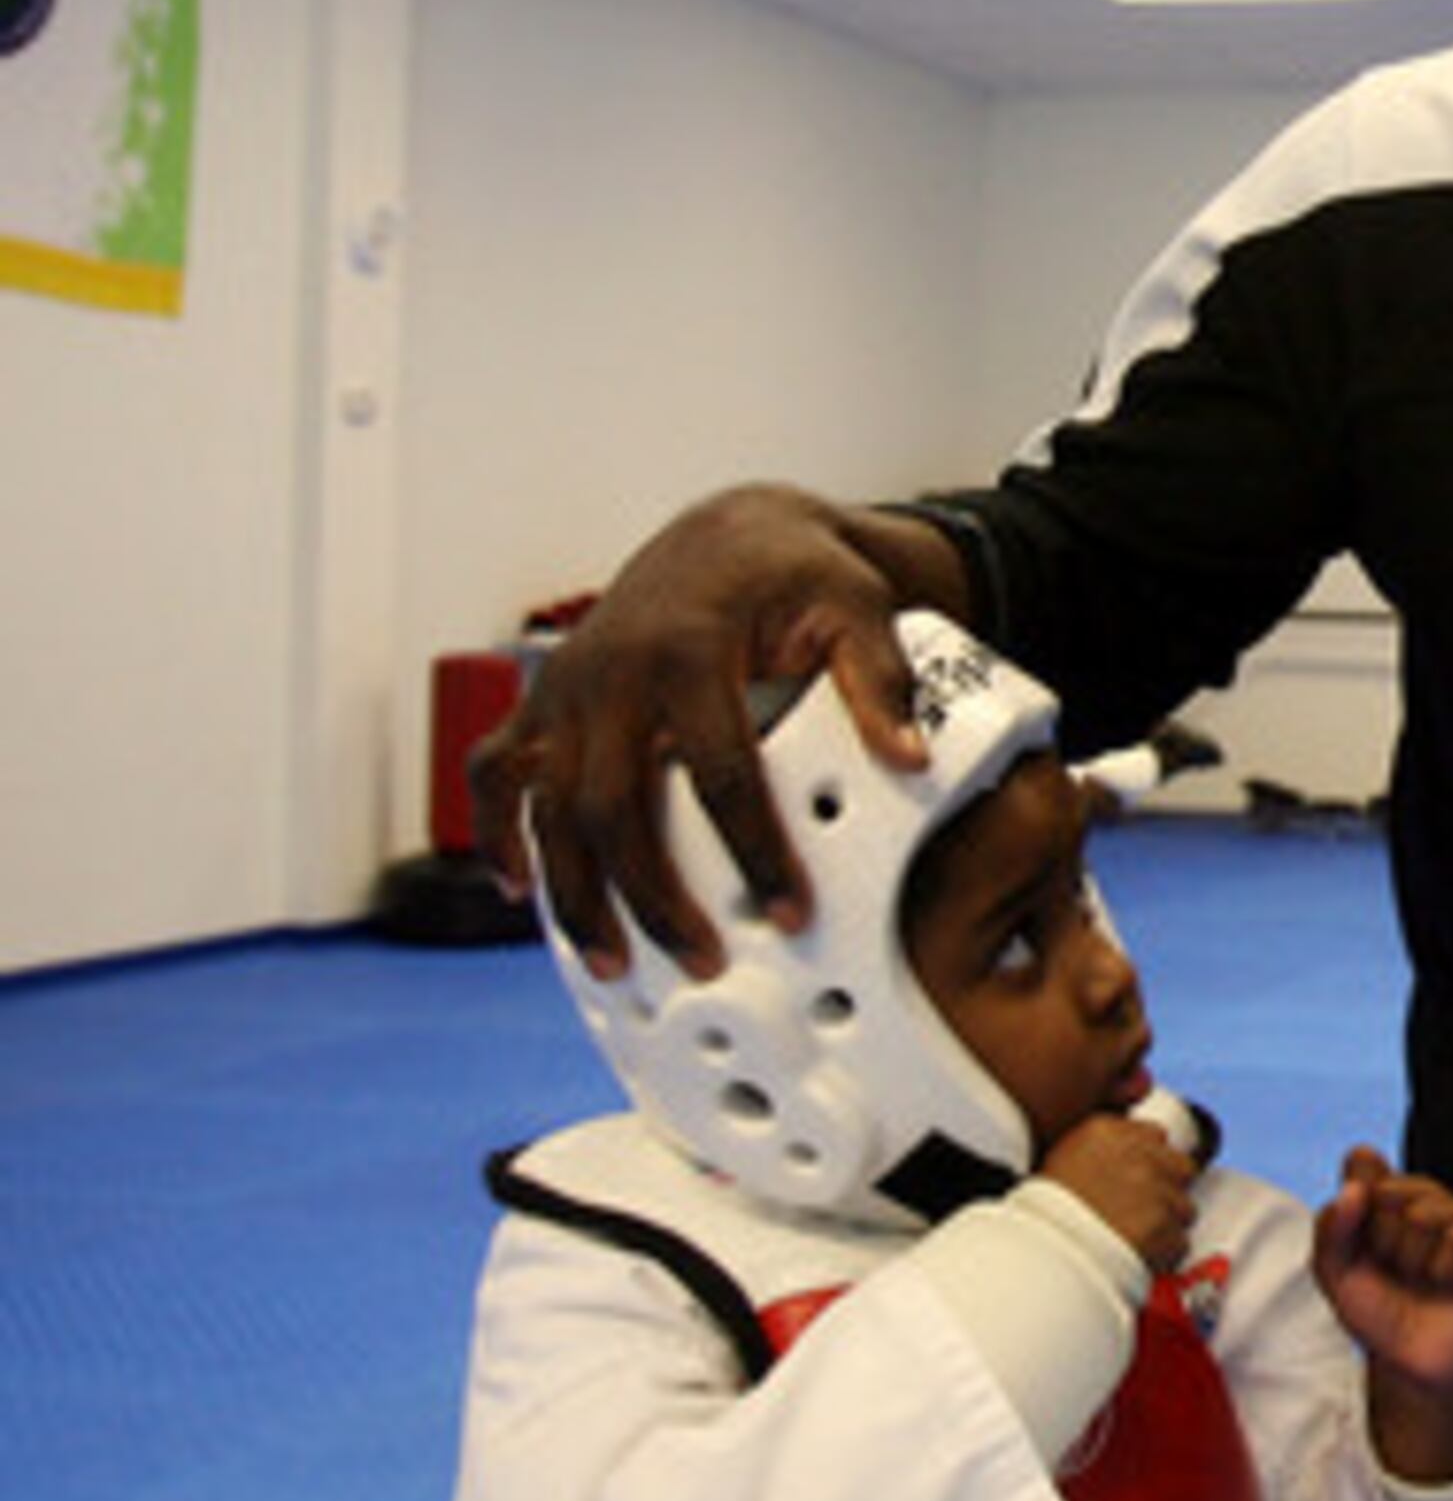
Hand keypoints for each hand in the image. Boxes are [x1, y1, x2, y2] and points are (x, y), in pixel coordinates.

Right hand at [468, 484, 964, 975]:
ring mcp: (565, 688)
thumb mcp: (855, 606)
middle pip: (614, 807)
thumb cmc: (796, 577)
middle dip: (653, 897)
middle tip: (702, 964)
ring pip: (547, 806)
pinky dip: (497, 832)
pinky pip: (492, 772)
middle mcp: (610, 671)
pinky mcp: (541, 700)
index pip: (719, 772)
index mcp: (688, 651)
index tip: (789, 915)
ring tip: (615, 965)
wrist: (727, 535)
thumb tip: (910, 759)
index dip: (753, 850)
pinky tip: (519, 891)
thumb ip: (879, 681)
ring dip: (575, 892)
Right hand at [1041, 1105, 1201, 1277]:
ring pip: (1184, 1207)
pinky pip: (1180, 1242)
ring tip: (1133, 1238)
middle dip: (1168, 1189)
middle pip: (1181, 1167)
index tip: (1138, 1181)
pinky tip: (1138, 1256)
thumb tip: (1153, 1138)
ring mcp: (1153, 1189)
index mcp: (1105, 1132)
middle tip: (1141, 1212)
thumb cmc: (1043, 1212)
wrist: (1039, 1254)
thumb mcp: (1064, 1157)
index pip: (1156, 1135)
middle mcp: (1135, 1154)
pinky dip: (1164, 1254)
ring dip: (1167, 1224)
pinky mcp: (1164, 1226)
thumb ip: (1106, 1144)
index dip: (1151, 1162)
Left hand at [1311, 1147, 1452, 1483]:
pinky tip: (1442, 1281)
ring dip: (1411, 1256)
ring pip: (1424, 1211)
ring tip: (1417, 1278)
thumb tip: (1357, 1188)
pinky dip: (1442, 1266)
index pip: (1361, 1165)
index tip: (1356, 1244)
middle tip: (1391, 1268)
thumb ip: (1331, 1226)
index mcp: (1382, 1194)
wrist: (1408, 1361)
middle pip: (1389, 1189)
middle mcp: (1422, 1198)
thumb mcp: (1332, 1270)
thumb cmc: (1373, 1310)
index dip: (1352, 1208)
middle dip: (1379, 1238)